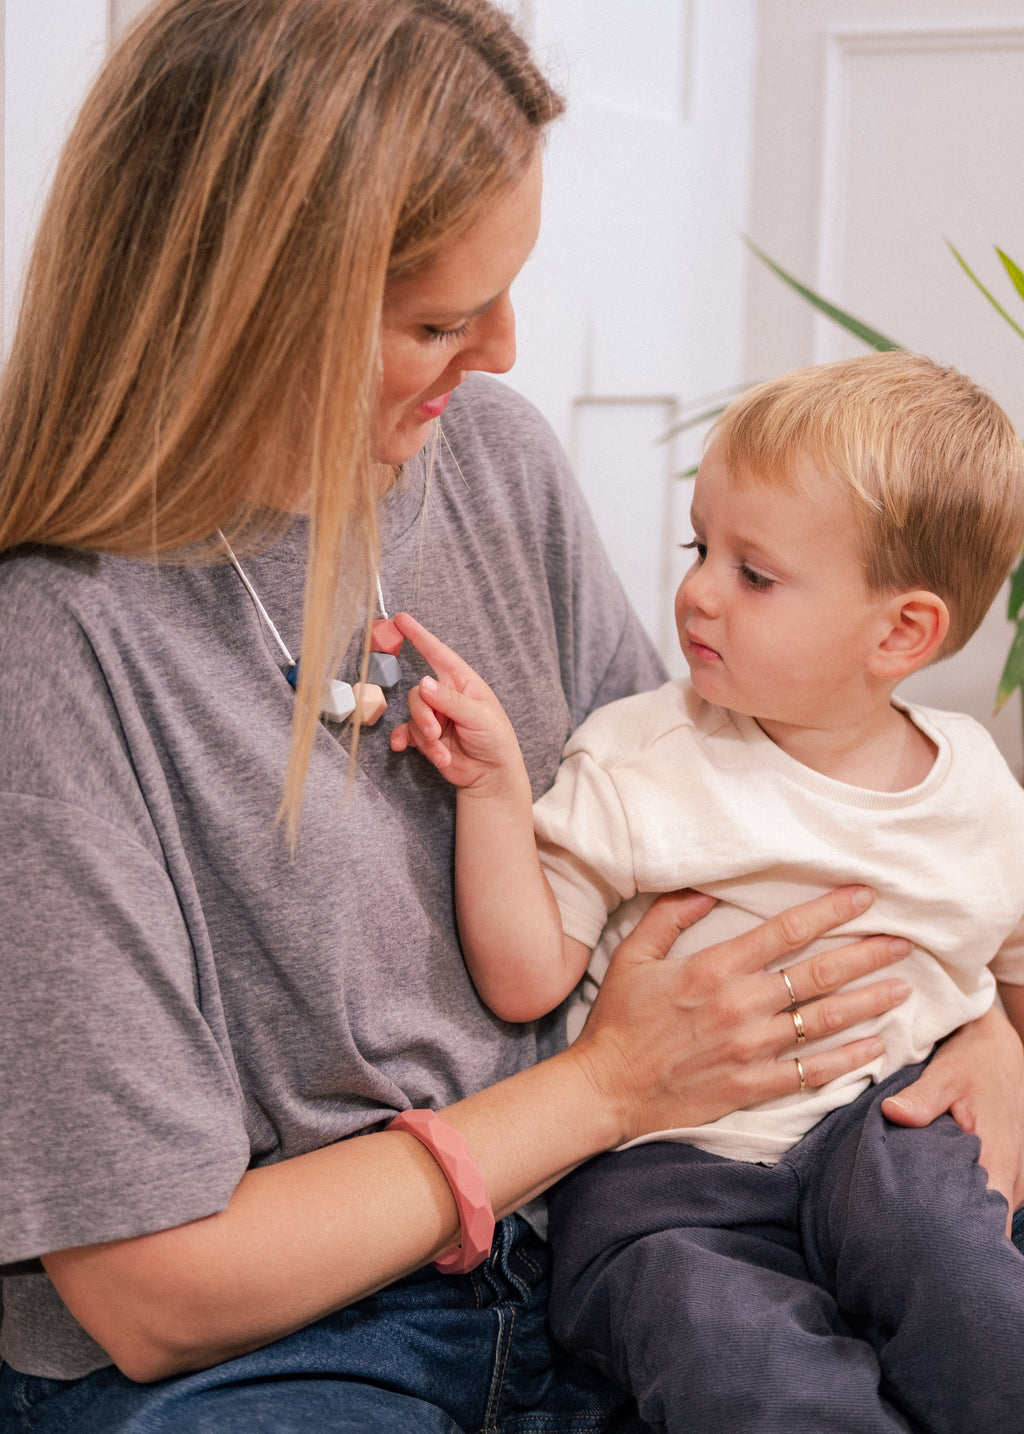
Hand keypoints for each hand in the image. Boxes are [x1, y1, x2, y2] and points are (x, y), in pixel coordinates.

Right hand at [388, 612, 522, 790]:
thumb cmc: (495, 738)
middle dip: (423, 714)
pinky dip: (404, 740)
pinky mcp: (425, 736)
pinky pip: (405, 732)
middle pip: (418, 692)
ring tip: (440, 750)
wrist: (491, 774)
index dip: (420, 636)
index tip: (401, 619)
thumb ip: (450, 700)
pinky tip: (401, 748)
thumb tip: (424, 683)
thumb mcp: (479, 716)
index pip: (438, 653)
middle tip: (435, 731)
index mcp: (463, 683)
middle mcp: (445, 696)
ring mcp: (434, 716)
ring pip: (412, 714)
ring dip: (423, 734)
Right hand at [570, 885, 911, 1145]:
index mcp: (714, 969)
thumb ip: (670, 917)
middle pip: (819, 974)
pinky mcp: (753, 1087)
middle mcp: (740, 1006)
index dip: (829, 911)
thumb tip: (706, 889)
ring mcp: (751, 1049)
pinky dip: (847, 1060)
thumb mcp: (633, 955)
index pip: (785, 932)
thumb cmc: (619, 1021)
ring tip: (901, 989)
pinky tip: (875, 1047)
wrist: (608, 1089)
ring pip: (824, 1021)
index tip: (862, 896)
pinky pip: (811, 1072)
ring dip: (868, 1003)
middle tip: (902, 942)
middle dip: (866, 954)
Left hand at [882, 1006, 1023, 1233]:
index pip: (989, 1223)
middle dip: (952, 1237)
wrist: (1000, 1051)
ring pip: (988, 1215)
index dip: (963, 1244)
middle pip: (986, 1227)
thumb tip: (892, 1113)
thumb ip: (920, 1098)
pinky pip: (987, 1200)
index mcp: (999, 1159)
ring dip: (958, 1219)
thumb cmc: (973, 1062)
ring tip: (914, 1224)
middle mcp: (1011, 1177)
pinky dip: (964, 1202)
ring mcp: (1012, 1178)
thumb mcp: (945, 1073)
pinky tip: (934, 1202)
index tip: (927, 1253)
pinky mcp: (1005, 1174)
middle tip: (908, 1243)